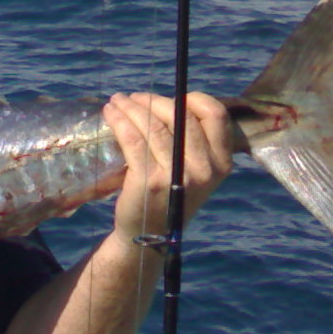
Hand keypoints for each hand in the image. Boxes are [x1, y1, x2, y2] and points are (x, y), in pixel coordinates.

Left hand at [101, 91, 232, 244]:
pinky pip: (133, 139)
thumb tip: (172, 102)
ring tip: (117, 101)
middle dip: (153, 100)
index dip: (193, 99)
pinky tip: (111, 113)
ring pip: (153, 125)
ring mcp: (177, 174)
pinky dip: (119, 121)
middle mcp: (205, 168)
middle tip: (134, 98)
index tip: (173, 98)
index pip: (216, 115)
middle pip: (181, 115)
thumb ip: (195, 143)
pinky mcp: (149, 180)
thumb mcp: (195, 172)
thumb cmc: (170, 196)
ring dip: (131, 107)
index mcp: (222, 162)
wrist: (148, 235)